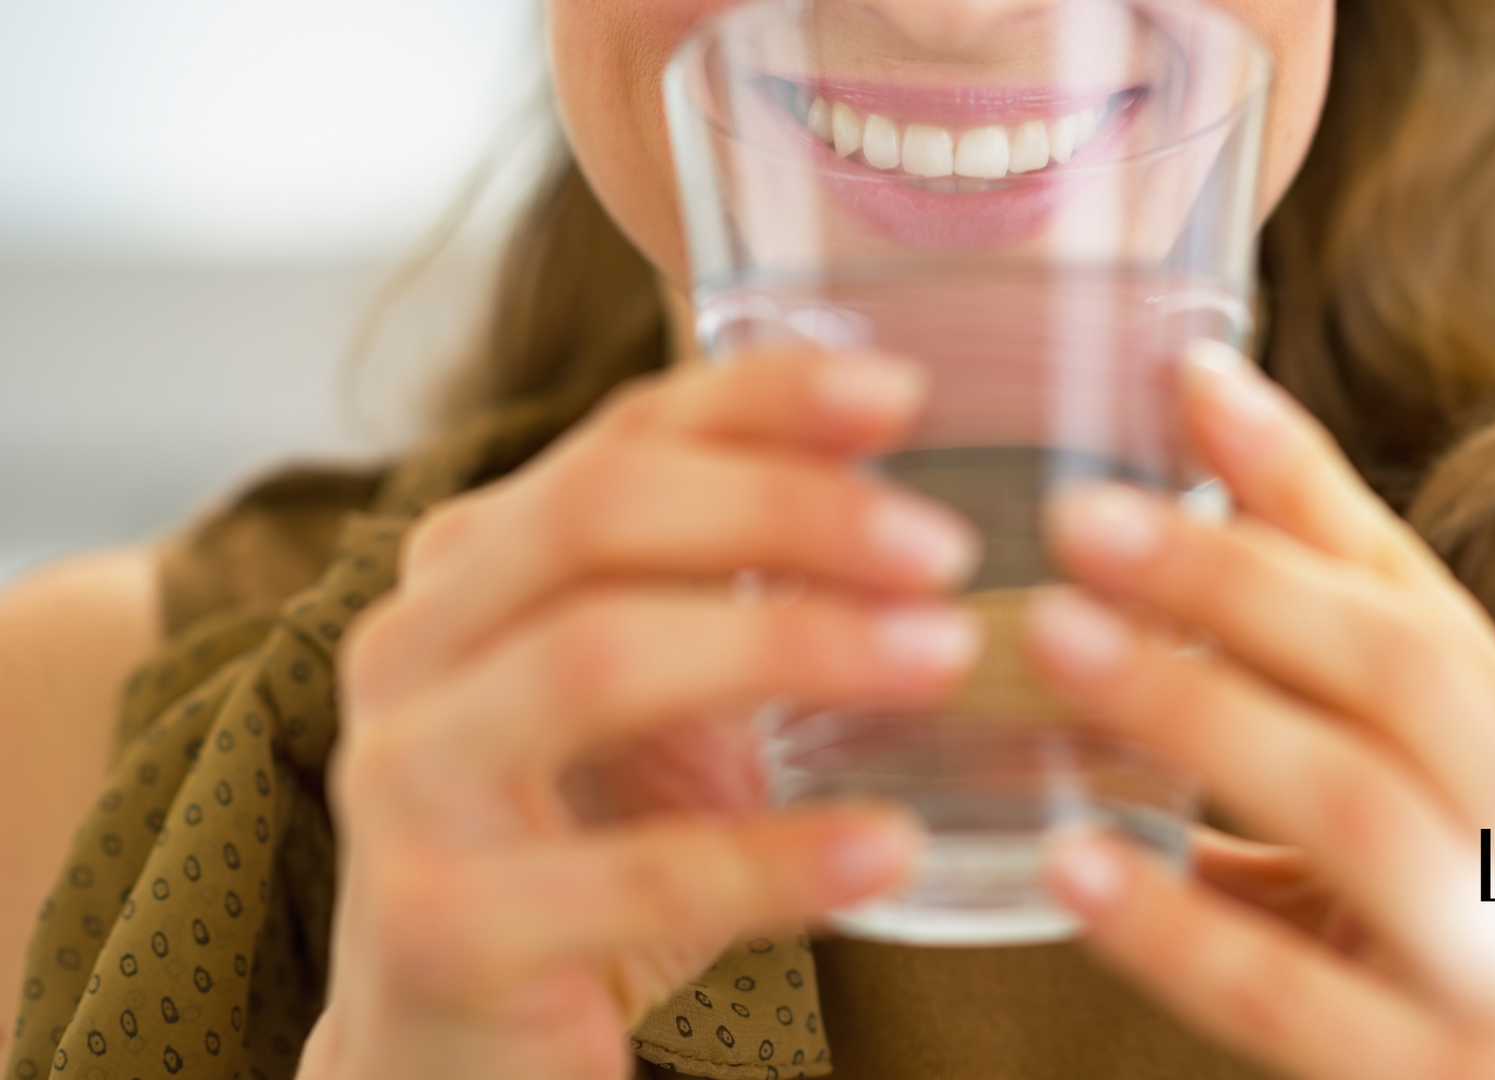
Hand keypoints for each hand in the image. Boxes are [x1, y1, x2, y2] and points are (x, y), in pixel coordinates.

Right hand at [307, 349, 981, 1079]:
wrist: (456, 1052)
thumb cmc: (580, 852)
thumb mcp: (653, 703)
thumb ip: (725, 590)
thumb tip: (894, 486)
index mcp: (468, 569)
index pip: (617, 438)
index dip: (761, 399)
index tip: (907, 394)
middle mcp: (412, 648)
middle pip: (596, 514)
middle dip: (787, 508)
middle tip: (944, 551)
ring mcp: (407, 787)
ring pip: (597, 659)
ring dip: (791, 645)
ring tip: (939, 658)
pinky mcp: (439, 929)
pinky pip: (636, 873)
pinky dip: (780, 856)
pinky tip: (890, 849)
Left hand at [1028, 342, 1494, 1078]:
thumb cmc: (1485, 977)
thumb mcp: (1434, 831)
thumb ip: (1326, 733)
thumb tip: (1156, 605)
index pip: (1413, 590)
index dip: (1300, 479)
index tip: (1191, 377)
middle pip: (1395, 667)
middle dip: (1236, 576)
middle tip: (1085, 516)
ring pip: (1354, 802)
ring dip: (1197, 707)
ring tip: (1057, 640)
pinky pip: (1293, 992)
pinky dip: (1177, 925)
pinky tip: (1071, 862)